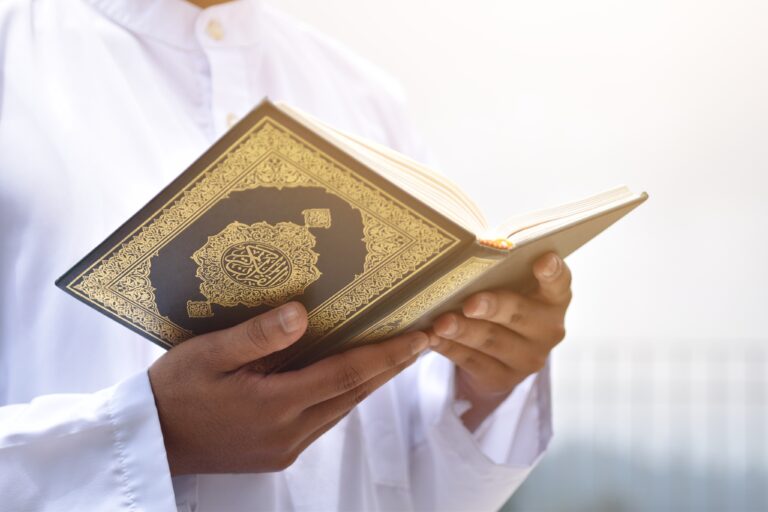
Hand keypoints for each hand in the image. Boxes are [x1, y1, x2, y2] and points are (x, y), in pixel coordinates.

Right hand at [149, 302, 428, 474]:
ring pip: (343, 409)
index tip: (419, 336)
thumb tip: (302, 313)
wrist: (151, 441)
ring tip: (396, 355)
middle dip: (391, 366)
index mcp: (275, 405)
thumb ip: (257, 335)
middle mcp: (289, 432)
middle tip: (422, 339)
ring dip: (371, 382)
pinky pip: (325, 421)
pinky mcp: (279, 454)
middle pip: (354, 393)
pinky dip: (345, 396)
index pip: (348, 374)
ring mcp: (285, 447)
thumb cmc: (174, 391)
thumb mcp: (207, 353)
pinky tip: (351, 379)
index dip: (387, 354)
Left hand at [428, 252, 571, 430]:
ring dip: (464, 331)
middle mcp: (548, 329)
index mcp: (554, 299)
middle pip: (520, 314)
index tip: (543, 260)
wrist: (496, 356)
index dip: (553, 271)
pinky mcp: (503, 379)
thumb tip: (466, 247)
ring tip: (441, 323)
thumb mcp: (505, 285)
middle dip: (493, 307)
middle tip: (470, 303)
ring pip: (492, 340)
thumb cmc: (499, 301)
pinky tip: (432, 338)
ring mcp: (529, 358)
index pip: (559, 282)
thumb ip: (496, 269)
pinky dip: (450, 348)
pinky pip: (473, 362)